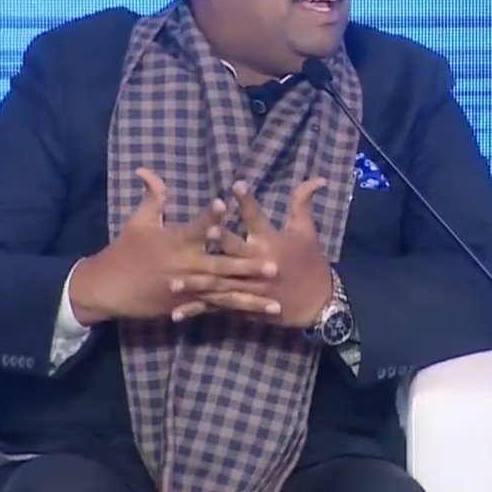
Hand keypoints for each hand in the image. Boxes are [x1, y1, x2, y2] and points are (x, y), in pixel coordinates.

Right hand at [67, 168, 278, 324]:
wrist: (108, 287)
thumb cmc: (125, 250)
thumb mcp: (138, 221)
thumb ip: (152, 197)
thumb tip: (146, 170)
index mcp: (176, 241)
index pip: (197, 226)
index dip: (211, 215)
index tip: (225, 204)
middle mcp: (186, 265)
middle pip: (221, 266)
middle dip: (247, 267)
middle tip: (272, 266)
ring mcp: (189, 288)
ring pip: (224, 293)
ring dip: (250, 297)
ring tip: (274, 302)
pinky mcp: (187, 304)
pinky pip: (214, 307)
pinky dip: (234, 310)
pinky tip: (255, 315)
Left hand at [174, 178, 332, 327]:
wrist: (317, 303)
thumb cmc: (310, 262)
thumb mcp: (307, 231)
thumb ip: (303, 203)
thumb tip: (317, 178)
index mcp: (271, 243)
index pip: (257, 217)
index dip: (247, 201)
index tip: (237, 184)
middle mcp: (258, 264)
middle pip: (236, 251)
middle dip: (222, 241)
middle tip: (207, 231)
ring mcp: (249, 288)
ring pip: (220, 283)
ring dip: (197, 282)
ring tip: (174, 280)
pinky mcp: (243, 305)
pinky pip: (217, 306)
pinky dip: (197, 309)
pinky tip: (175, 312)